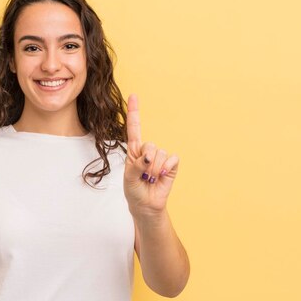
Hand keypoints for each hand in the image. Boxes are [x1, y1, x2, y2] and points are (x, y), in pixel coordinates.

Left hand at [123, 94, 178, 216]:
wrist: (145, 205)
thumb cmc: (134, 191)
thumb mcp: (128, 179)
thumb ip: (136, 166)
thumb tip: (148, 157)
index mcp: (133, 151)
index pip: (134, 129)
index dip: (134, 112)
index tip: (133, 95)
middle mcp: (147, 151)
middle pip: (149, 145)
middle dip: (146, 162)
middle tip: (143, 175)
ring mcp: (160, 157)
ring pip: (160, 154)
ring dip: (155, 170)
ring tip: (151, 178)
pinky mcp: (172, 165)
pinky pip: (172, 159)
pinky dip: (166, 169)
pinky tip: (162, 177)